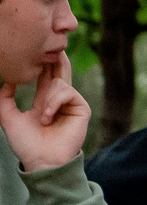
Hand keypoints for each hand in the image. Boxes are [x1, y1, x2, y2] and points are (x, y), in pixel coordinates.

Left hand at [0, 55, 87, 174]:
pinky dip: (54, 102)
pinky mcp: (81, 108)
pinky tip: (48, 117)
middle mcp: (59, 100)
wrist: (41, 161)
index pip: (46, 77)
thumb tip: (7, 80)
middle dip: (57, 59)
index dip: (44, 63)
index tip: (41, 48)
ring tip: (42, 118)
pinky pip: (67, 92)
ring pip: (60, 83)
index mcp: (44, 102)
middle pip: (60, 72)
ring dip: (47, 98)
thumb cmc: (26, 144)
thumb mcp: (8, 119)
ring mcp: (72, 103)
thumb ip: (4, 99)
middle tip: (57, 44)